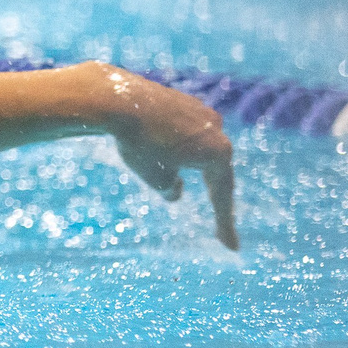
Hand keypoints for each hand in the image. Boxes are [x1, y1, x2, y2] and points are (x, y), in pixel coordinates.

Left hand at [95, 65, 238, 249]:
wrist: (116, 99)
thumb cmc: (138, 144)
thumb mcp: (155, 178)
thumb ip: (170, 189)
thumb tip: (176, 192)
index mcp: (218, 151)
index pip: (223, 194)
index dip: (225, 223)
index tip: (231, 248)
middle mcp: (216, 128)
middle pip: (215, 170)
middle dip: (213, 195)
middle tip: (218, 227)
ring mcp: (200, 111)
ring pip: (196, 149)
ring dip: (187, 166)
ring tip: (164, 172)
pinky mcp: (181, 100)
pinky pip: (180, 132)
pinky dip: (173, 147)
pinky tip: (154, 148)